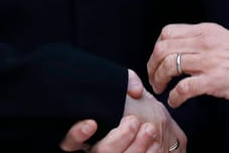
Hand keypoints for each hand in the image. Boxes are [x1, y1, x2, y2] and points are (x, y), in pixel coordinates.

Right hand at [58, 70, 185, 152]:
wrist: (158, 130)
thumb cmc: (136, 109)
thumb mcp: (127, 92)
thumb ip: (127, 82)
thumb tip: (135, 91)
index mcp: (87, 134)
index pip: (70, 141)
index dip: (77, 134)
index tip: (92, 123)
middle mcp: (96, 150)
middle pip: (101, 152)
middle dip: (120, 137)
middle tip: (133, 121)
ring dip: (137, 146)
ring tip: (150, 130)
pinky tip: (155, 144)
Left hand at [147, 22, 228, 107]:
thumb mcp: (224, 39)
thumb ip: (203, 42)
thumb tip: (183, 51)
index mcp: (206, 31)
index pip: (167, 32)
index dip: (156, 49)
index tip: (157, 62)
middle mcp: (205, 42)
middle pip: (163, 48)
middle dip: (152, 66)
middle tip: (155, 79)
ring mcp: (210, 61)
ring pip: (168, 65)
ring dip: (159, 81)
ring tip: (163, 90)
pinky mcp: (215, 81)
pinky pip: (183, 88)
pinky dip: (174, 97)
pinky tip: (176, 101)